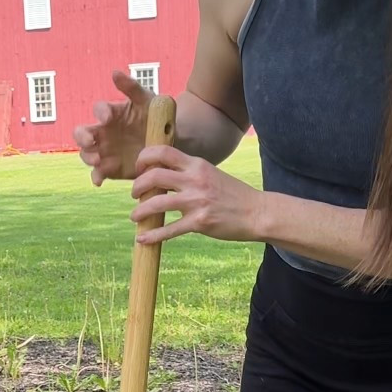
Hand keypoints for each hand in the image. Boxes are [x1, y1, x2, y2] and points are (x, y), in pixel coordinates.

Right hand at [74, 69, 152, 183]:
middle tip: (91, 142)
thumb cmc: (155, 117)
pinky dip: (95, 177)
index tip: (108, 117)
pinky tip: (99, 181)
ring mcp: (104, 151)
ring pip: (86, 154)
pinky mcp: (110, 168)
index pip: (98, 110)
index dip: (100, 113)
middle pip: (81, 134)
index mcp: (111, 114)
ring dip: (88, 157)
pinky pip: (98, 173)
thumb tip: (114, 73)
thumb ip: (131, 87)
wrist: (168, 142)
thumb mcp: (147, 100)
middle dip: (82, 138)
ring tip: (97, 160)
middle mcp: (103, 132)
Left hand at [130, 148, 264, 245]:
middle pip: (154, 176)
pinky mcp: (199, 222)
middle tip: (135, 194)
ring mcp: (197, 201)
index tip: (139, 169)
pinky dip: (152, 235)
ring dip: (140, 211)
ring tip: (135, 216)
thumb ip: (189, 172)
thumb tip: (164, 176)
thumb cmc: (233, 194)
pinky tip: (142, 239)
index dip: (144, 158)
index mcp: (197, 165)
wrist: (257, 212)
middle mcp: (195, 180)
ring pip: (157, 203)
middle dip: (137, 186)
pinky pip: (169, 229)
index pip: (163, 152)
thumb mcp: (211, 174)